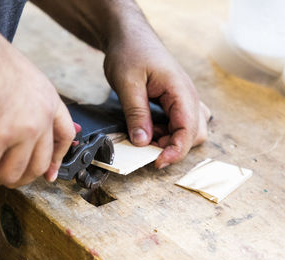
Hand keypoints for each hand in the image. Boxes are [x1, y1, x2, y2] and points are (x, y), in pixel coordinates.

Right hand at [0, 31, 74, 187]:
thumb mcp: (23, 78)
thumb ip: (28, 103)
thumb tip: (19, 125)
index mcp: (49, 102)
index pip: (64, 137)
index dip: (57, 160)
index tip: (48, 174)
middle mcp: (40, 119)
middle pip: (37, 166)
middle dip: (15, 176)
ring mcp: (21, 130)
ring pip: (10, 174)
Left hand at [104, 24, 210, 168]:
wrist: (129, 36)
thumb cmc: (130, 52)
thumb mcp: (127, 83)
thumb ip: (136, 113)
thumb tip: (142, 143)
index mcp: (180, 90)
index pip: (189, 129)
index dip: (175, 151)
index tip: (156, 162)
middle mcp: (187, 95)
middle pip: (194, 133)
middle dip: (173, 147)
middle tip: (147, 149)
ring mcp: (183, 98)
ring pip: (189, 130)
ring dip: (170, 140)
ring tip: (145, 137)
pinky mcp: (174, 100)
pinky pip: (178, 122)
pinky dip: (166, 132)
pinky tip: (148, 128)